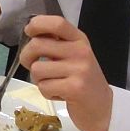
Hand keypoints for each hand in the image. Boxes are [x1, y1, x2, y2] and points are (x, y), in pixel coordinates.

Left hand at [19, 14, 113, 130]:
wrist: (103, 108)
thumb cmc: (82, 80)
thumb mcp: (73, 55)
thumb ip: (56, 43)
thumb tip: (30, 34)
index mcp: (79, 39)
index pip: (57, 23)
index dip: (38, 24)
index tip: (28, 32)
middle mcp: (81, 51)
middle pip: (38, 45)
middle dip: (26, 57)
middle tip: (30, 65)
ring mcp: (79, 69)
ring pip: (37, 69)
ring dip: (38, 79)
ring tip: (52, 83)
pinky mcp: (75, 88)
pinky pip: (44, 87)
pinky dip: (46, 93)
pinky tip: (59, 94)